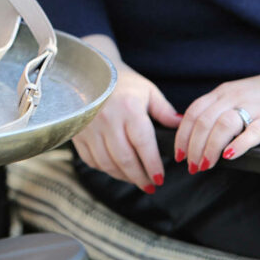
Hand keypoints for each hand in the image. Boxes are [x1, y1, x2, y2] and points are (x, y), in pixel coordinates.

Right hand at [74, 34, 182, 192]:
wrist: (90, 73)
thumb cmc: (123, 83)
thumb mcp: (147, 91)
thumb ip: (164, 111)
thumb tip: (181, 127)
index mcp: (128, 108)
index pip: (143, 144)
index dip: (152, 165)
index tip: (160, 178)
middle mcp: (107, 119)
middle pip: (125, 159)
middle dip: (140, 177)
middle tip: (150, 186)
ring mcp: (90, 127)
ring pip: (107, 163)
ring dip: (123, 176)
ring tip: (135, 180)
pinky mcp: (78, 134)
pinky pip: (91, 159)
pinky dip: (105, 169)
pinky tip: (116, 169)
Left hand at [175, 67, 259, 172]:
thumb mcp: (237, 95)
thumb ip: (216, 109)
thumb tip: (191, 132)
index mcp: (222, 92)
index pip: (193, 113)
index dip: (182, 135)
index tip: (177, 154)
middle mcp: (234, 97)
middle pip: (203, 122)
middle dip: (193, 147)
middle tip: (191, 166)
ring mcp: (254, 107)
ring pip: (223, 126)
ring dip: (209, 148)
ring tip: (205, 164)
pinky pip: (253, 131)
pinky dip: (239, 144)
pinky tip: (230, 156)